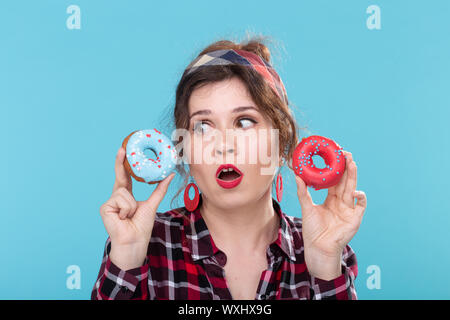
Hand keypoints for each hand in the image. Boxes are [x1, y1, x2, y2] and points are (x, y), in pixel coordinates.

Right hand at [100, 146, 174, 247]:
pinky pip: (121, 199)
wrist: (134, 241)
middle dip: (119, 162)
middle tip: (122, 148)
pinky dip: (127, 209)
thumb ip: (159, 189)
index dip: (123, 164)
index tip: (123, 150)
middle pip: (120, 176)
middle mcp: (116, 197)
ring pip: (124, 191)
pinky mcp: (105, 207)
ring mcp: (110, 202)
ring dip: (131, 205)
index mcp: (126, 196)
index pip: (125, 177)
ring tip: (130, 216)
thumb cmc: (141, 227)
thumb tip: (170, 175)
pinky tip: (123, 219)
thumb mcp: (152, 204)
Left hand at [295, 151, 366, 279]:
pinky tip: (356, 191)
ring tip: (351, 163)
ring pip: (353, 188)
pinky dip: (360, 198)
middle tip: (346, 153)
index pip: (336, 180)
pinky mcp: (355, 218)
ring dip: (353, 176)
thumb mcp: (306, 208)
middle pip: (346, 181)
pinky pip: (361, 206)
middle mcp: (341, 202)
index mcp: (331, 199)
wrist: (318, 248)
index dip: (336, 168)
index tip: (335, 155)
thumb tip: (297, 176)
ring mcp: (349, 209)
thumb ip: (303, 193)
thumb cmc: (312, 230)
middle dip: (346, 167)